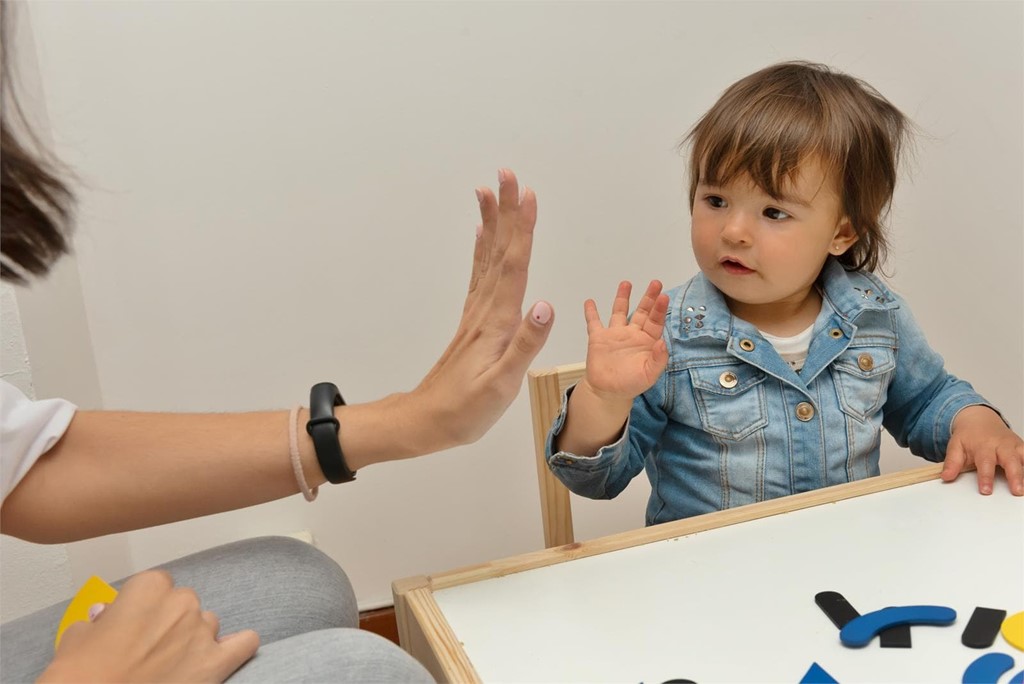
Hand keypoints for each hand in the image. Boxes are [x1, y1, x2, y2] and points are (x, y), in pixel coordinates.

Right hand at [39, 571, 258, 682]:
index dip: (143, 607)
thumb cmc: (80, 676)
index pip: (156, 585)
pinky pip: (244, 644)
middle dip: (168, 622)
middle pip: (183, 603)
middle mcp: (181, 603)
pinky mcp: (216, 664)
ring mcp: (202, 632)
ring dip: (194, 638)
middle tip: (147, 648)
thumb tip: (104, 617)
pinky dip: (237, 647)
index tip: (132, 624)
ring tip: (171, 664)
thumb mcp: (75, 639)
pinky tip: (225, 653)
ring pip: (207, 623)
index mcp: (149, 588)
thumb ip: (98, 620)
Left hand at [410, 168, 552, 447]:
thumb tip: (544, 303)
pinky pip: (478, 276)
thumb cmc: (465, 410)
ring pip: (487, 259)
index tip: (528, 194)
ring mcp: (476, 314)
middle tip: (507, 174)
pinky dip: (481, 251)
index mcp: (496, 322)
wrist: (425, 422)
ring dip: (491, 224)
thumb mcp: (501, 385)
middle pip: (499, 252)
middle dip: (506, 212)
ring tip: (490, 191)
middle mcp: (484, 310)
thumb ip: (525, 344)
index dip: (522, 229)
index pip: (514, 266)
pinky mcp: (472, 324)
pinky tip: (481, 237)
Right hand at [582, 279, 669, 402]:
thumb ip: (658, 360)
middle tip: (655, 283)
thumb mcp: (649, 375)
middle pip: (642, 311)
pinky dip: (591, 312)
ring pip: (619, 311)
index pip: (655, 321)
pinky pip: (594, 322)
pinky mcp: (598, 338)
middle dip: (648, 297)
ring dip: (623, 297)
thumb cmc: (631, 384)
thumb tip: (663, 342)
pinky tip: (589, 302)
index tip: (663, 296)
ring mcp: (615, 334)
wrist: (608, 392)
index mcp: (647, 341)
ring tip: (626, 283)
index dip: (659, 309)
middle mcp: (632, 334)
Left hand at [941, 405, 1023, 495]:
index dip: (986, 477)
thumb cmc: (969, 436)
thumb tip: (946, 476)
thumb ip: (952, 462)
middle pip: (1011, 461)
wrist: (980, 419)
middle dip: (1015, 476)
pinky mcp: (1023, 448)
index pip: (985, 462)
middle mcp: (1002, 445)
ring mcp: (1015, 446)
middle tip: (1016, 491)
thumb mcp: (955, 446)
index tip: (986, 491)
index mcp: (984, 445)